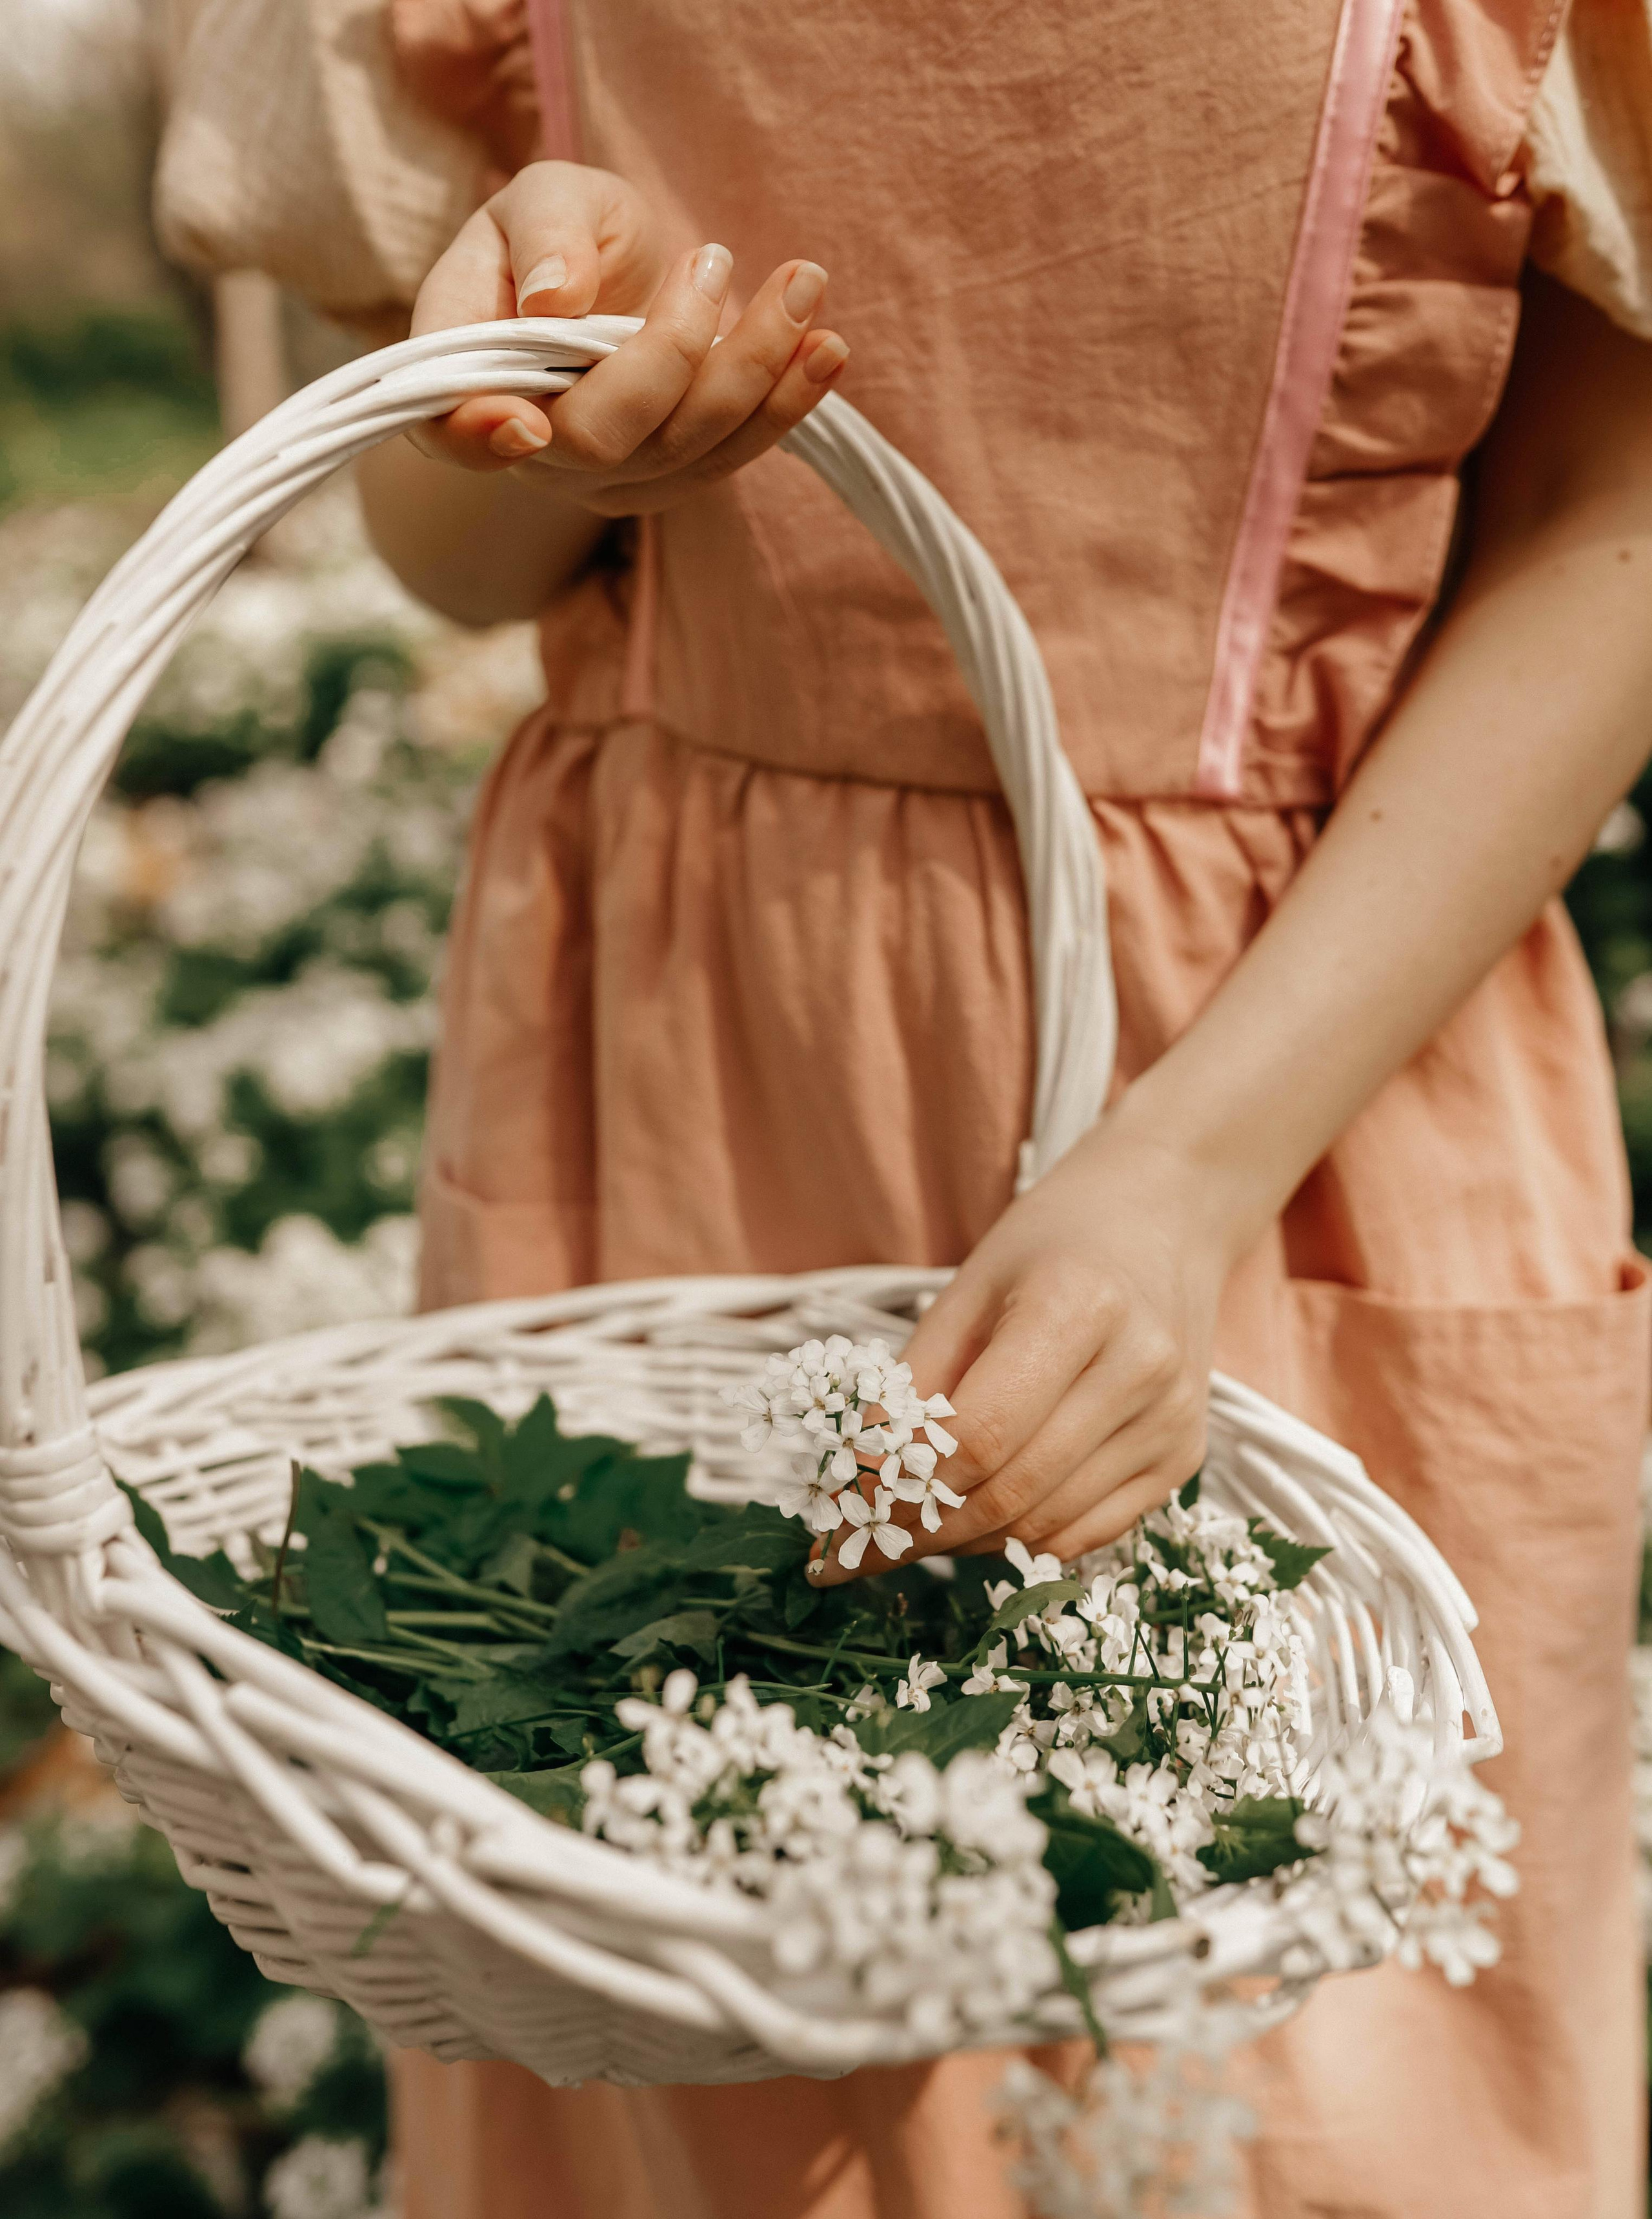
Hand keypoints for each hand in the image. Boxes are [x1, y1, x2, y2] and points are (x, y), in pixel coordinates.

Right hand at [408, 160, 847, 510]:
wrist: (615, 270)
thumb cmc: (559, 233)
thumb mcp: (537, 200)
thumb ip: (541, 236)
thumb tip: (556, 294)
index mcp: (468, 381)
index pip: (453, 433)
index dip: (480, 437)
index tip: (526, 422)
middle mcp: (537, 447)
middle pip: (601, 440)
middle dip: (672, 354)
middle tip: (711, 255)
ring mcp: (611, 475)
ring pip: (684, 449)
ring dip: (755, 368)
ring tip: (804, 284)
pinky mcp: (676, 476)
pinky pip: (735, 454)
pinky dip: (788, 401)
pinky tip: (827, 349)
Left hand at [815, 1117, 1235, 1580]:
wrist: (1167, 1216)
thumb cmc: (1056, 1241)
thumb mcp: (972, 1284)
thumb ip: (919, 1377)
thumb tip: (863, 1471)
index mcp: (1078, 1308)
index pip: (978, 1435)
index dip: (903, 1487)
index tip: (841, 1517)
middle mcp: (1139, 1369)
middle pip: (1013, 1492)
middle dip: (924, 1530)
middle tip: (863, 1545)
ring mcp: (1172, 1419)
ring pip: (1048, 1525)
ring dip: (969, 1543)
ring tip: (914, 1533)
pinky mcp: (1187, 1454)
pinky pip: (1092, 1532)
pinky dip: (1026, 1542)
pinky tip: (981, 1526)